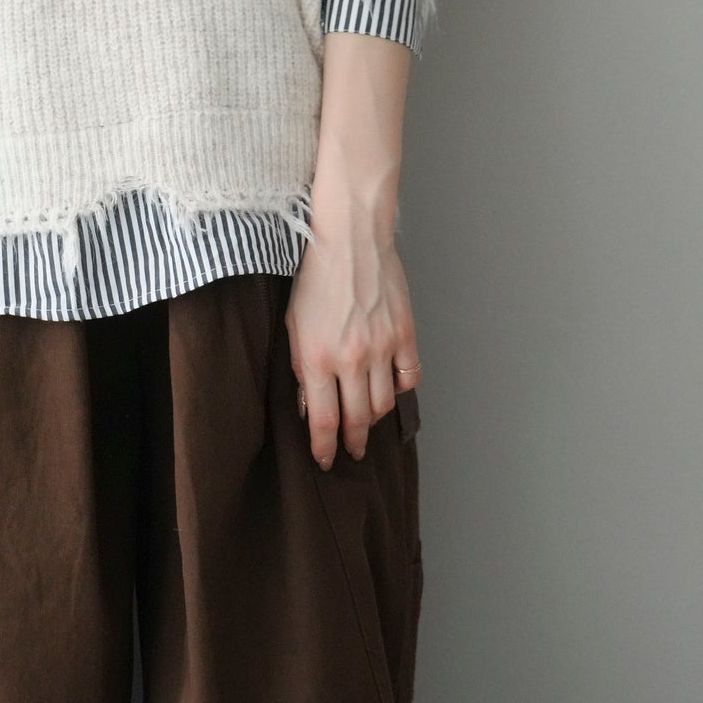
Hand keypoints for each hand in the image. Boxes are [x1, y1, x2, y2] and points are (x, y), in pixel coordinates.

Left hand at [284, 216, 420, 468]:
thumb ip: (301, 369)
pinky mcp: (405, 334)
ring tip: (368, 422)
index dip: (324, 447)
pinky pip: (410, 376)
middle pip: (358, 418)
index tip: (325, 461)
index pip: (324, 420)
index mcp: (319, 358)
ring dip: (375, 419)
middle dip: (353, 441)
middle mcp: (353, 359)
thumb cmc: (315, 279)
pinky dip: (402, 388)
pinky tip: (392, 389)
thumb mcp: (293, 325)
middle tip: (352, 451)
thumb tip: (307, 406)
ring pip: (385, 403)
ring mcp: (383, 348)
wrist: (351, 241)